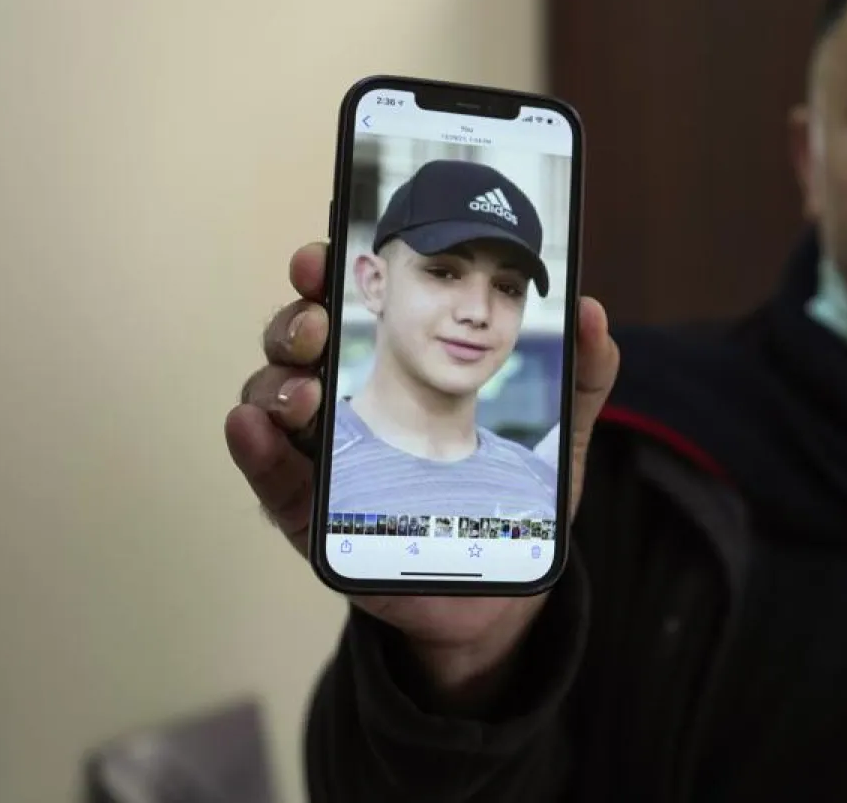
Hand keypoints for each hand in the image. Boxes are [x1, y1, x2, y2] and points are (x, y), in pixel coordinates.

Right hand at [224, 241, 619, 708]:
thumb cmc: (514, 504)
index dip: (326, 274)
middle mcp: (343, 402)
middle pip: (295, 340)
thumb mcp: (558, 437)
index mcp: (393, 367)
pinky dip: (254, 447)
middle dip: (297, 320)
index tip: (328, 254)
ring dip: (277, 381)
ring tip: (307, 391)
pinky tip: (253, 426)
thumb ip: (582, 377)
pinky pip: (268, 475)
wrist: (499, 592)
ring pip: (271, 396)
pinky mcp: (307, 515)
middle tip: (319, 324)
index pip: (345, 305)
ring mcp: (320, 456)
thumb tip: (593, 310)